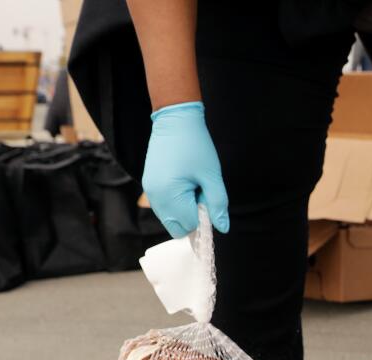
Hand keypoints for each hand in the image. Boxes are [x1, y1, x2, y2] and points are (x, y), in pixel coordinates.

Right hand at [142, 101, 228, 237]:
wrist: (174, 119)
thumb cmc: (196, 145)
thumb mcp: (212, 176)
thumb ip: (218, 204)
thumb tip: (223, 228)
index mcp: (169, 195)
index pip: (189, 225)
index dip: (203, 216)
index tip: (207, 197)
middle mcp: (154, 197)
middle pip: (176, 228)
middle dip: (191, 217)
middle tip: (200, 193)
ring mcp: (149, 191)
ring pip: (169, 219)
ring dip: (183, 210)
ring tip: (191, 185)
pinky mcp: (148, 185)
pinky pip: (164, 207)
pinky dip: (175, 202)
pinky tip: (182, 182)